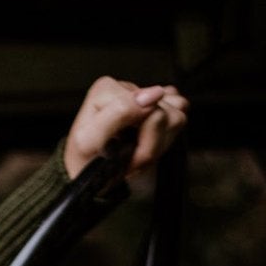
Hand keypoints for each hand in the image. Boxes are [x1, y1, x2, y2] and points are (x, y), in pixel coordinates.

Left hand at [64, 76, 188, 180]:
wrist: (87, 176)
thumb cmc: (85, 160)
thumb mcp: (91, 139)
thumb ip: (120, 112)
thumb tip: (155, 93)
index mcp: (107, 89)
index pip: (151, 110)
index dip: (144, 143)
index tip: (126, 158)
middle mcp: (127, 89)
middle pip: (166, 114)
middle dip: (150, 146)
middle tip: (129, 159)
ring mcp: (145, 97)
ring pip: (176, 117)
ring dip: (157, 145)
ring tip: (135, 153)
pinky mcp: (158, 107)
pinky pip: (180, 116)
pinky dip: (166, 138)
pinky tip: (145, 143)